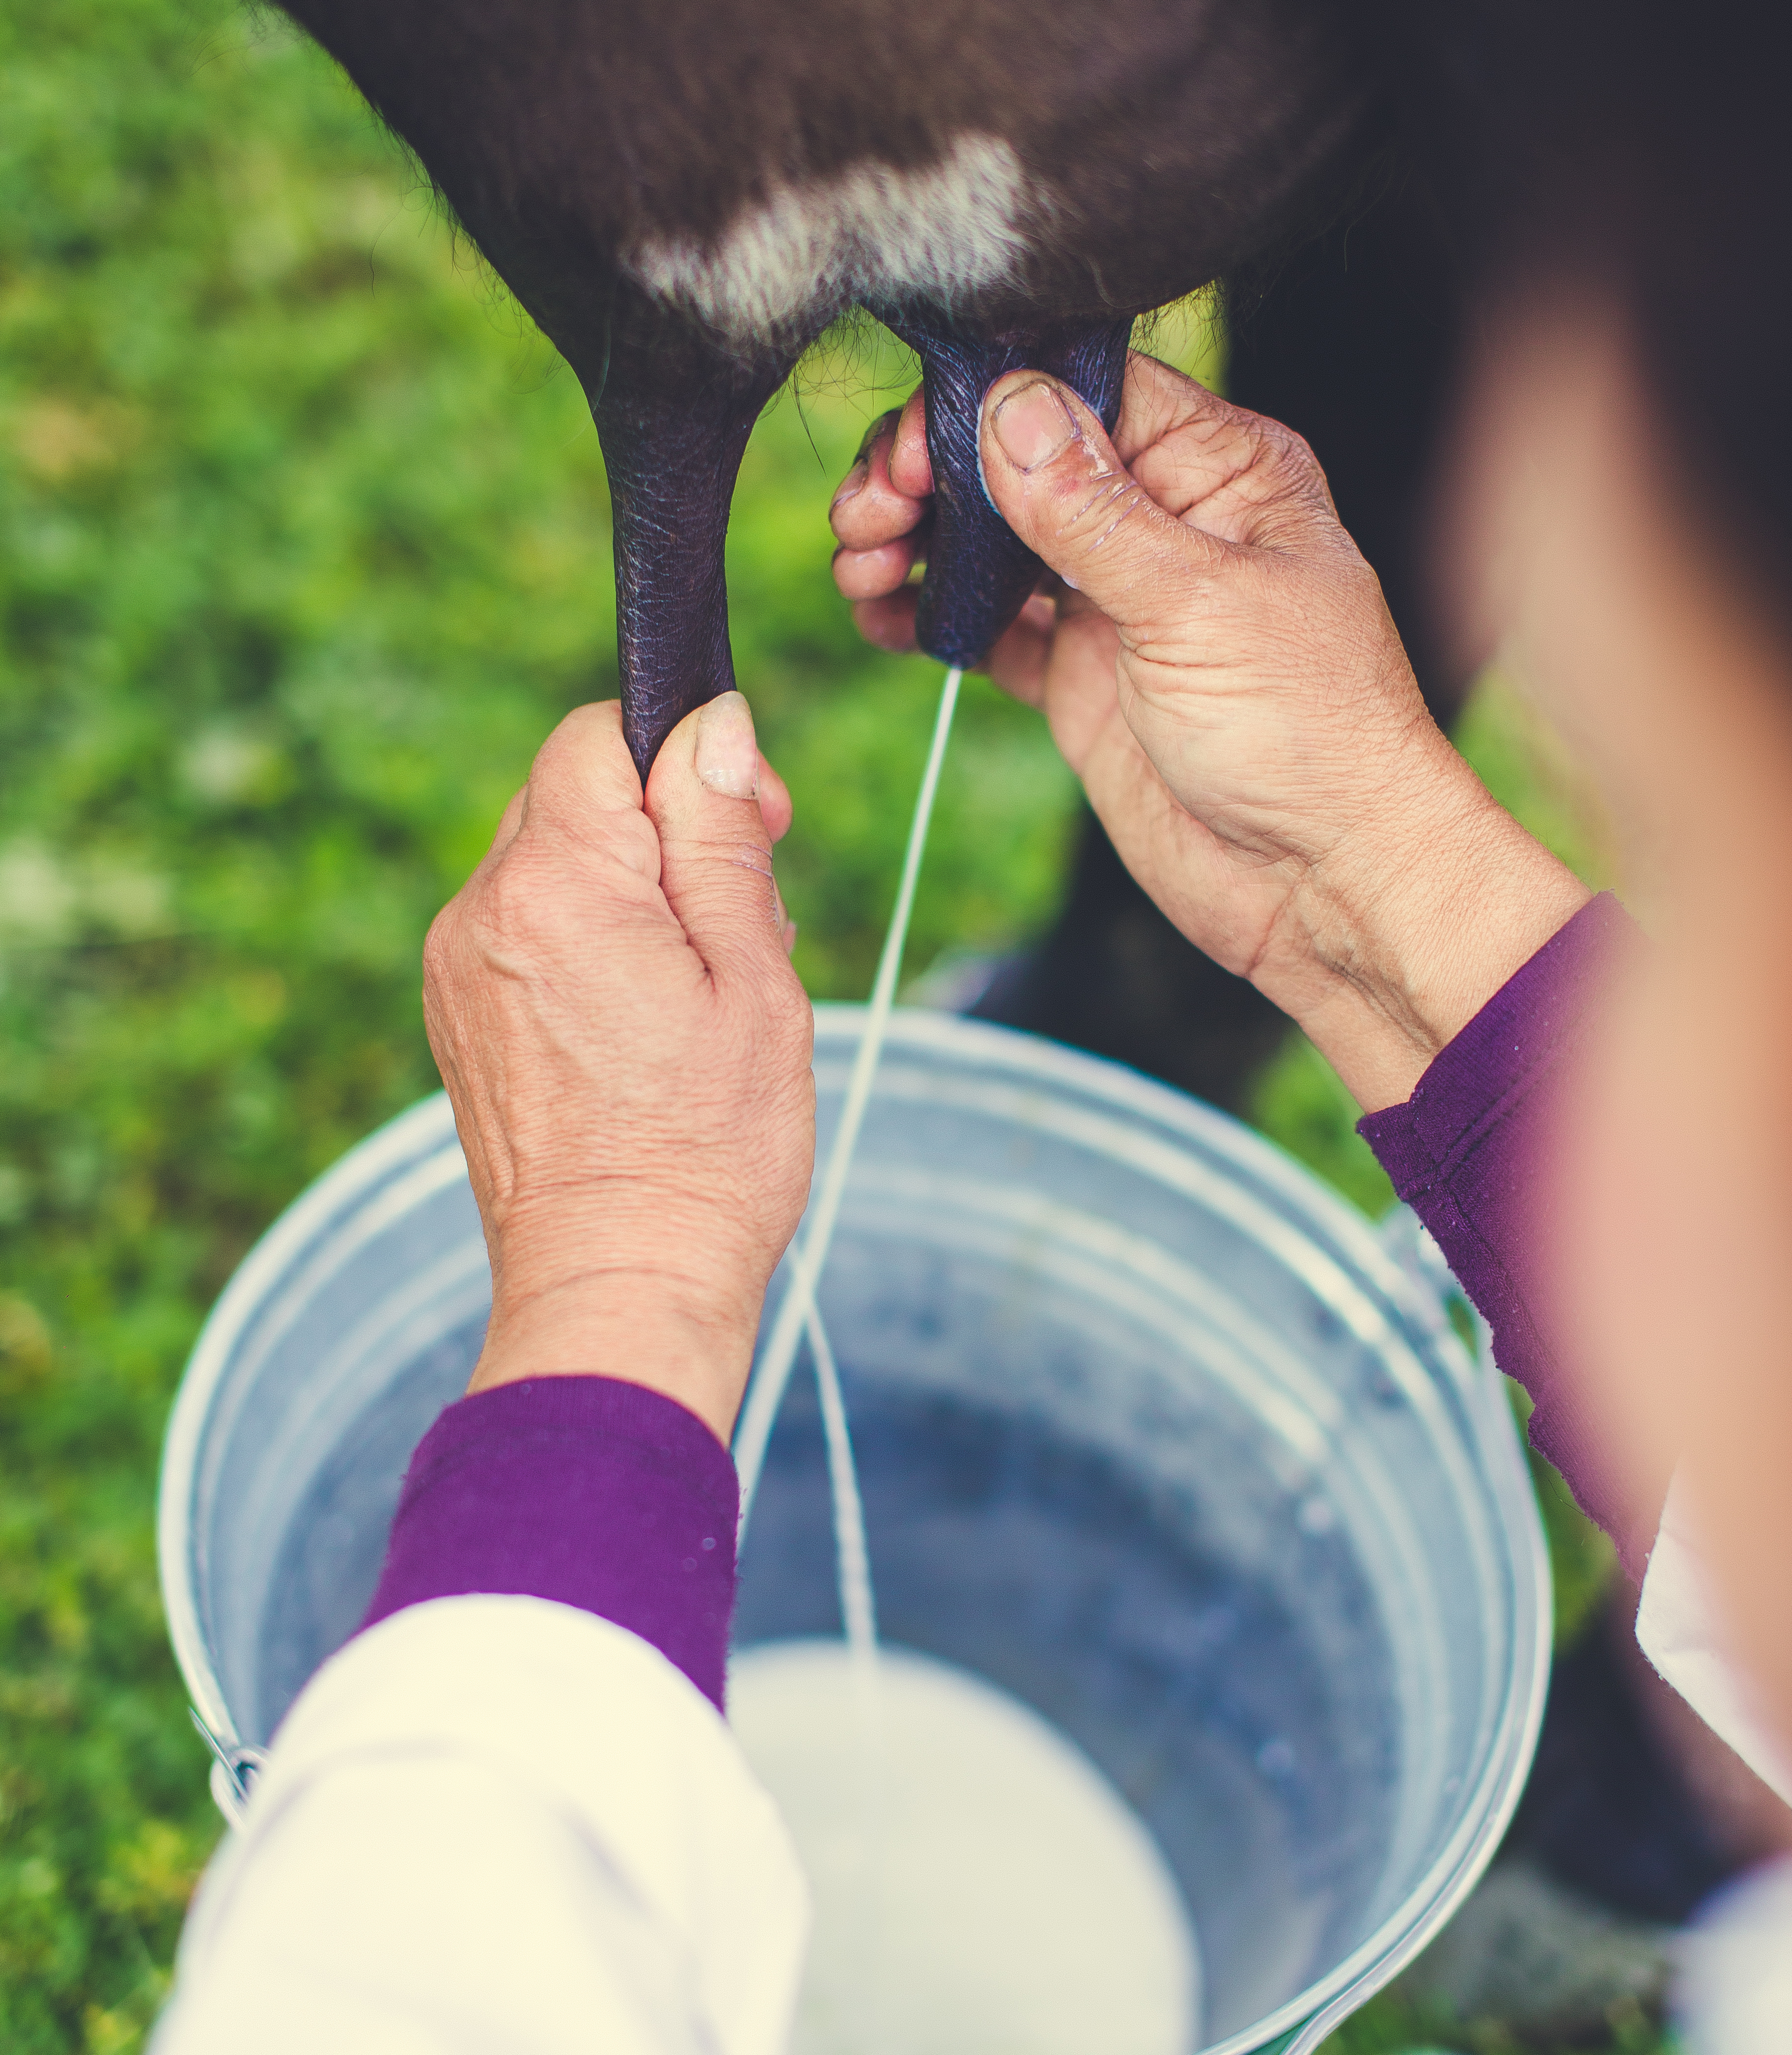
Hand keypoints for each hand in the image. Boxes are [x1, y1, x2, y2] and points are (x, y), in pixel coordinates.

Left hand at [423, 694, 813, 1441]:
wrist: (619, 1287)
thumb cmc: (708, 1150)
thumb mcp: (752, 977)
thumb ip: (719, 836)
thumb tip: (713, 722)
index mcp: (557, 885)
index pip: (597, 734)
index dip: (684, 754)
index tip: (754, 823)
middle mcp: (481, 912)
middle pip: (572, 793)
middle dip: (662, 825)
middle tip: (744, 916)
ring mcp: (456, 970)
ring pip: (550, 861)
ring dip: (629, 888)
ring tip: (696, 986)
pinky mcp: (456, 1018)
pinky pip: (524, 929)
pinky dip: (588, 942)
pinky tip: (645, 1019)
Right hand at [832, 356, 1588, 1108]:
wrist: (1318, 886)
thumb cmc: (1310, 736)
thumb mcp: (1196, 605)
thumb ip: (1094, 512)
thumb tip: (1011, 409)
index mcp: (1221, 471)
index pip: (1087, 390)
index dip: (993, 404)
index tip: (918, 447)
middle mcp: (1164, 521)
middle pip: (1022, 457)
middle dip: (933, 472)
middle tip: (871, 512)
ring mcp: (1115, 600)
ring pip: (992, 539)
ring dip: (916, 539)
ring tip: (860, 564)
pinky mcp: (1080, 675)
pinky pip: (986, 625)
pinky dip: (928, 614)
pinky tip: (882, 615)